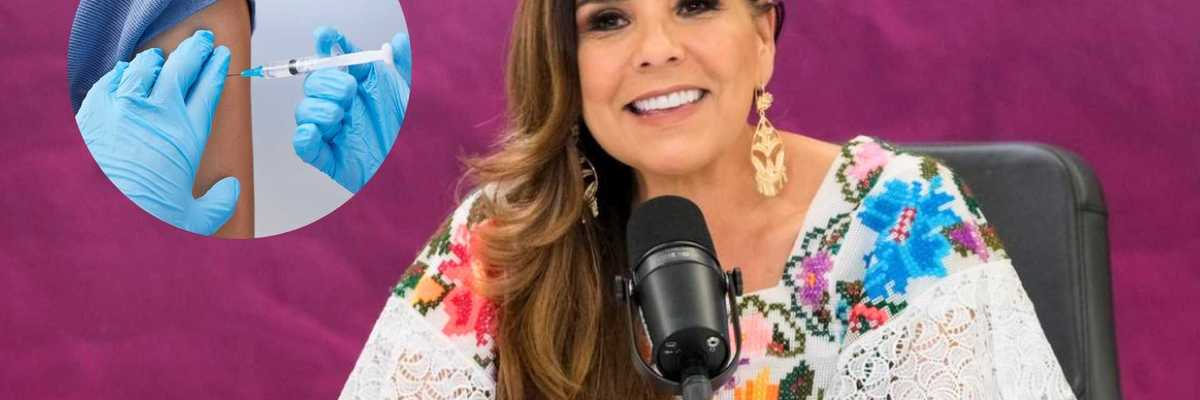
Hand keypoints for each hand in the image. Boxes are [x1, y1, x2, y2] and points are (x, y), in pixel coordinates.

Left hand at [76, 30, 238, 235]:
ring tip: (163, 57)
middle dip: (196, 51)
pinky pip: (111, 80)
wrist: (95, 220)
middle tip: (203, 43)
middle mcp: (157, 114)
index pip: (208, 89)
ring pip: (144, 68)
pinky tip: (125, 72)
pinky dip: (122, 72)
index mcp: (187, 135)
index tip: (222, 58)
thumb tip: (230, 190)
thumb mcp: (194, 221)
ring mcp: (122, 109)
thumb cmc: (143, 220)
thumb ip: (218, 204)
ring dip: (158, 59)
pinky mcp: (93, 113)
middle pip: (181, 69)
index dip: (217, 69)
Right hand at [293, 26, 411, 192]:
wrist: (415, 171)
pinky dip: (304, 137)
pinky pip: (305, 146)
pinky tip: (315, 132)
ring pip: (305, 112)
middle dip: (326, 82)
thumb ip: (404, 67)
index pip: (334, 60)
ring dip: (317, 109)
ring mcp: (333, 131)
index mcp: (358, 87)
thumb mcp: (412, 97)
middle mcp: (342, 106)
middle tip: (348, 92)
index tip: (326, 36)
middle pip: (314, 83)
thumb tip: (397, 40)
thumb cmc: (411, 134)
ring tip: (339, 116)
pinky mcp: (329, 157)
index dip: (327, 45)